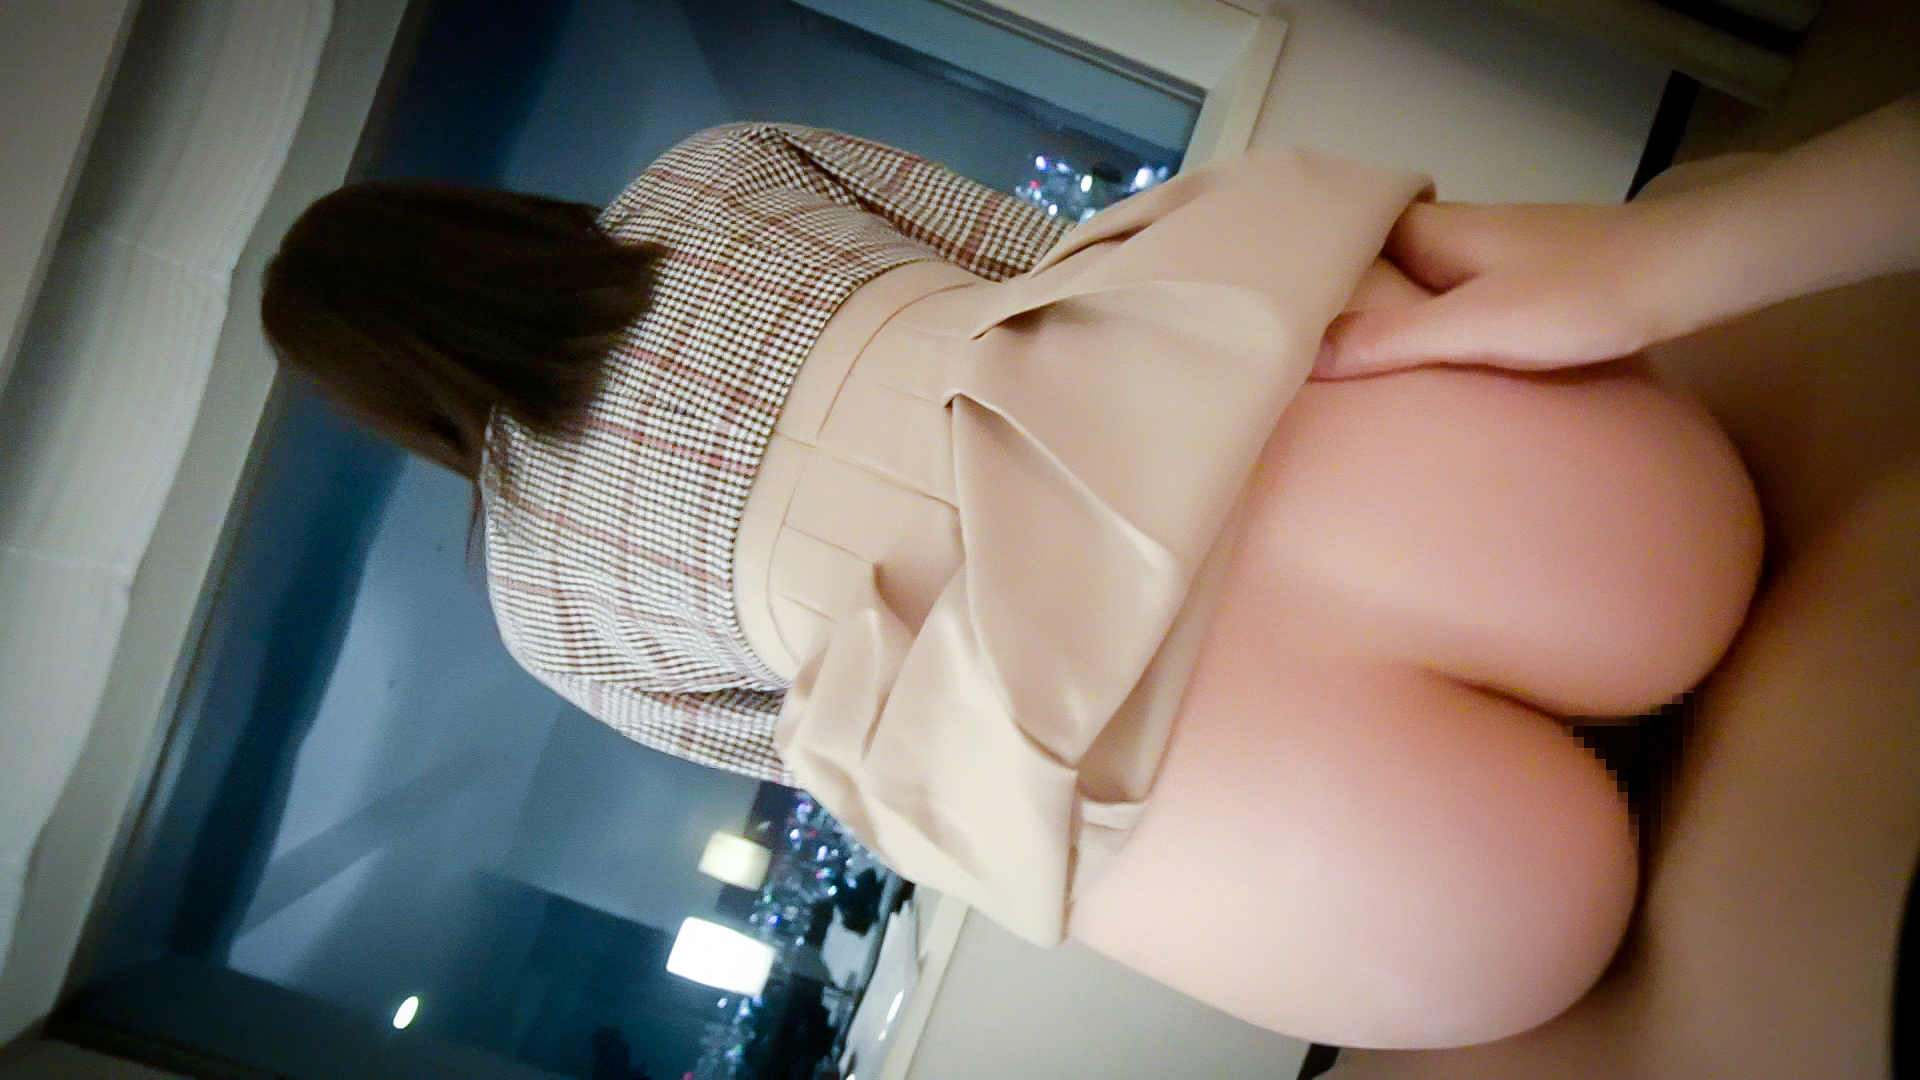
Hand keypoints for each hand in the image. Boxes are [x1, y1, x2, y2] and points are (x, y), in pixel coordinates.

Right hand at [1316, 199, 1692, 377]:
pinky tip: (1440, 364)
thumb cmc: (1581, 295)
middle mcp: (1464, 233)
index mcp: (1437, 231)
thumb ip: (1391, 339)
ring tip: (1357, 361)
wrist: (1688, 275)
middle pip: (1386, 259)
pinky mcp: (1538, 283)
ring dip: (1399, 313)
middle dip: (1351, 293)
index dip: (1316, 258)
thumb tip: (1305, 354)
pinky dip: (1442, 325)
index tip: (1278, 294)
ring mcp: (1504, 256)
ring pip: (1428, 281)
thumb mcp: (1474, 326)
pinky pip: (1466, 300)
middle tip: (1304, 340)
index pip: (1353, 230)